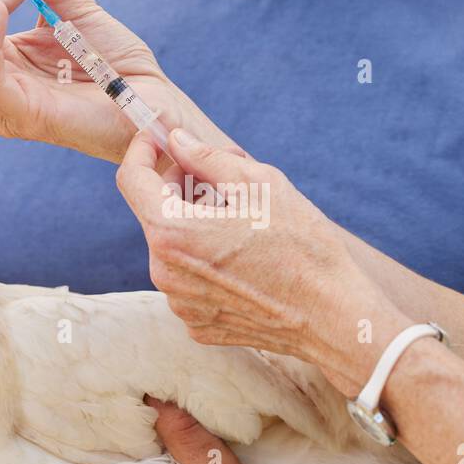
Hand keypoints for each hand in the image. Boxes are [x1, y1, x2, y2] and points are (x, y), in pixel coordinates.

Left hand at [115, 129, 392, 389]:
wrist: (332, 316)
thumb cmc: (302, 246)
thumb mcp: (260, 184)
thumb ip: (208, 157)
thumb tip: (178, 140)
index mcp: (172, 232)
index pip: (131, 179)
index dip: (142, 150)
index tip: (158, 139)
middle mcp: (164, 272)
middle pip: (155, 214)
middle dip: (181, 188)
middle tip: (225, 179)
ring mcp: (180, 303)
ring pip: (174, 248)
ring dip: (196, 227)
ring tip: (245, 223)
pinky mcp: (198, 325)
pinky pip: (190, 281)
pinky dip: (208, 263)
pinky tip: (246, 261)